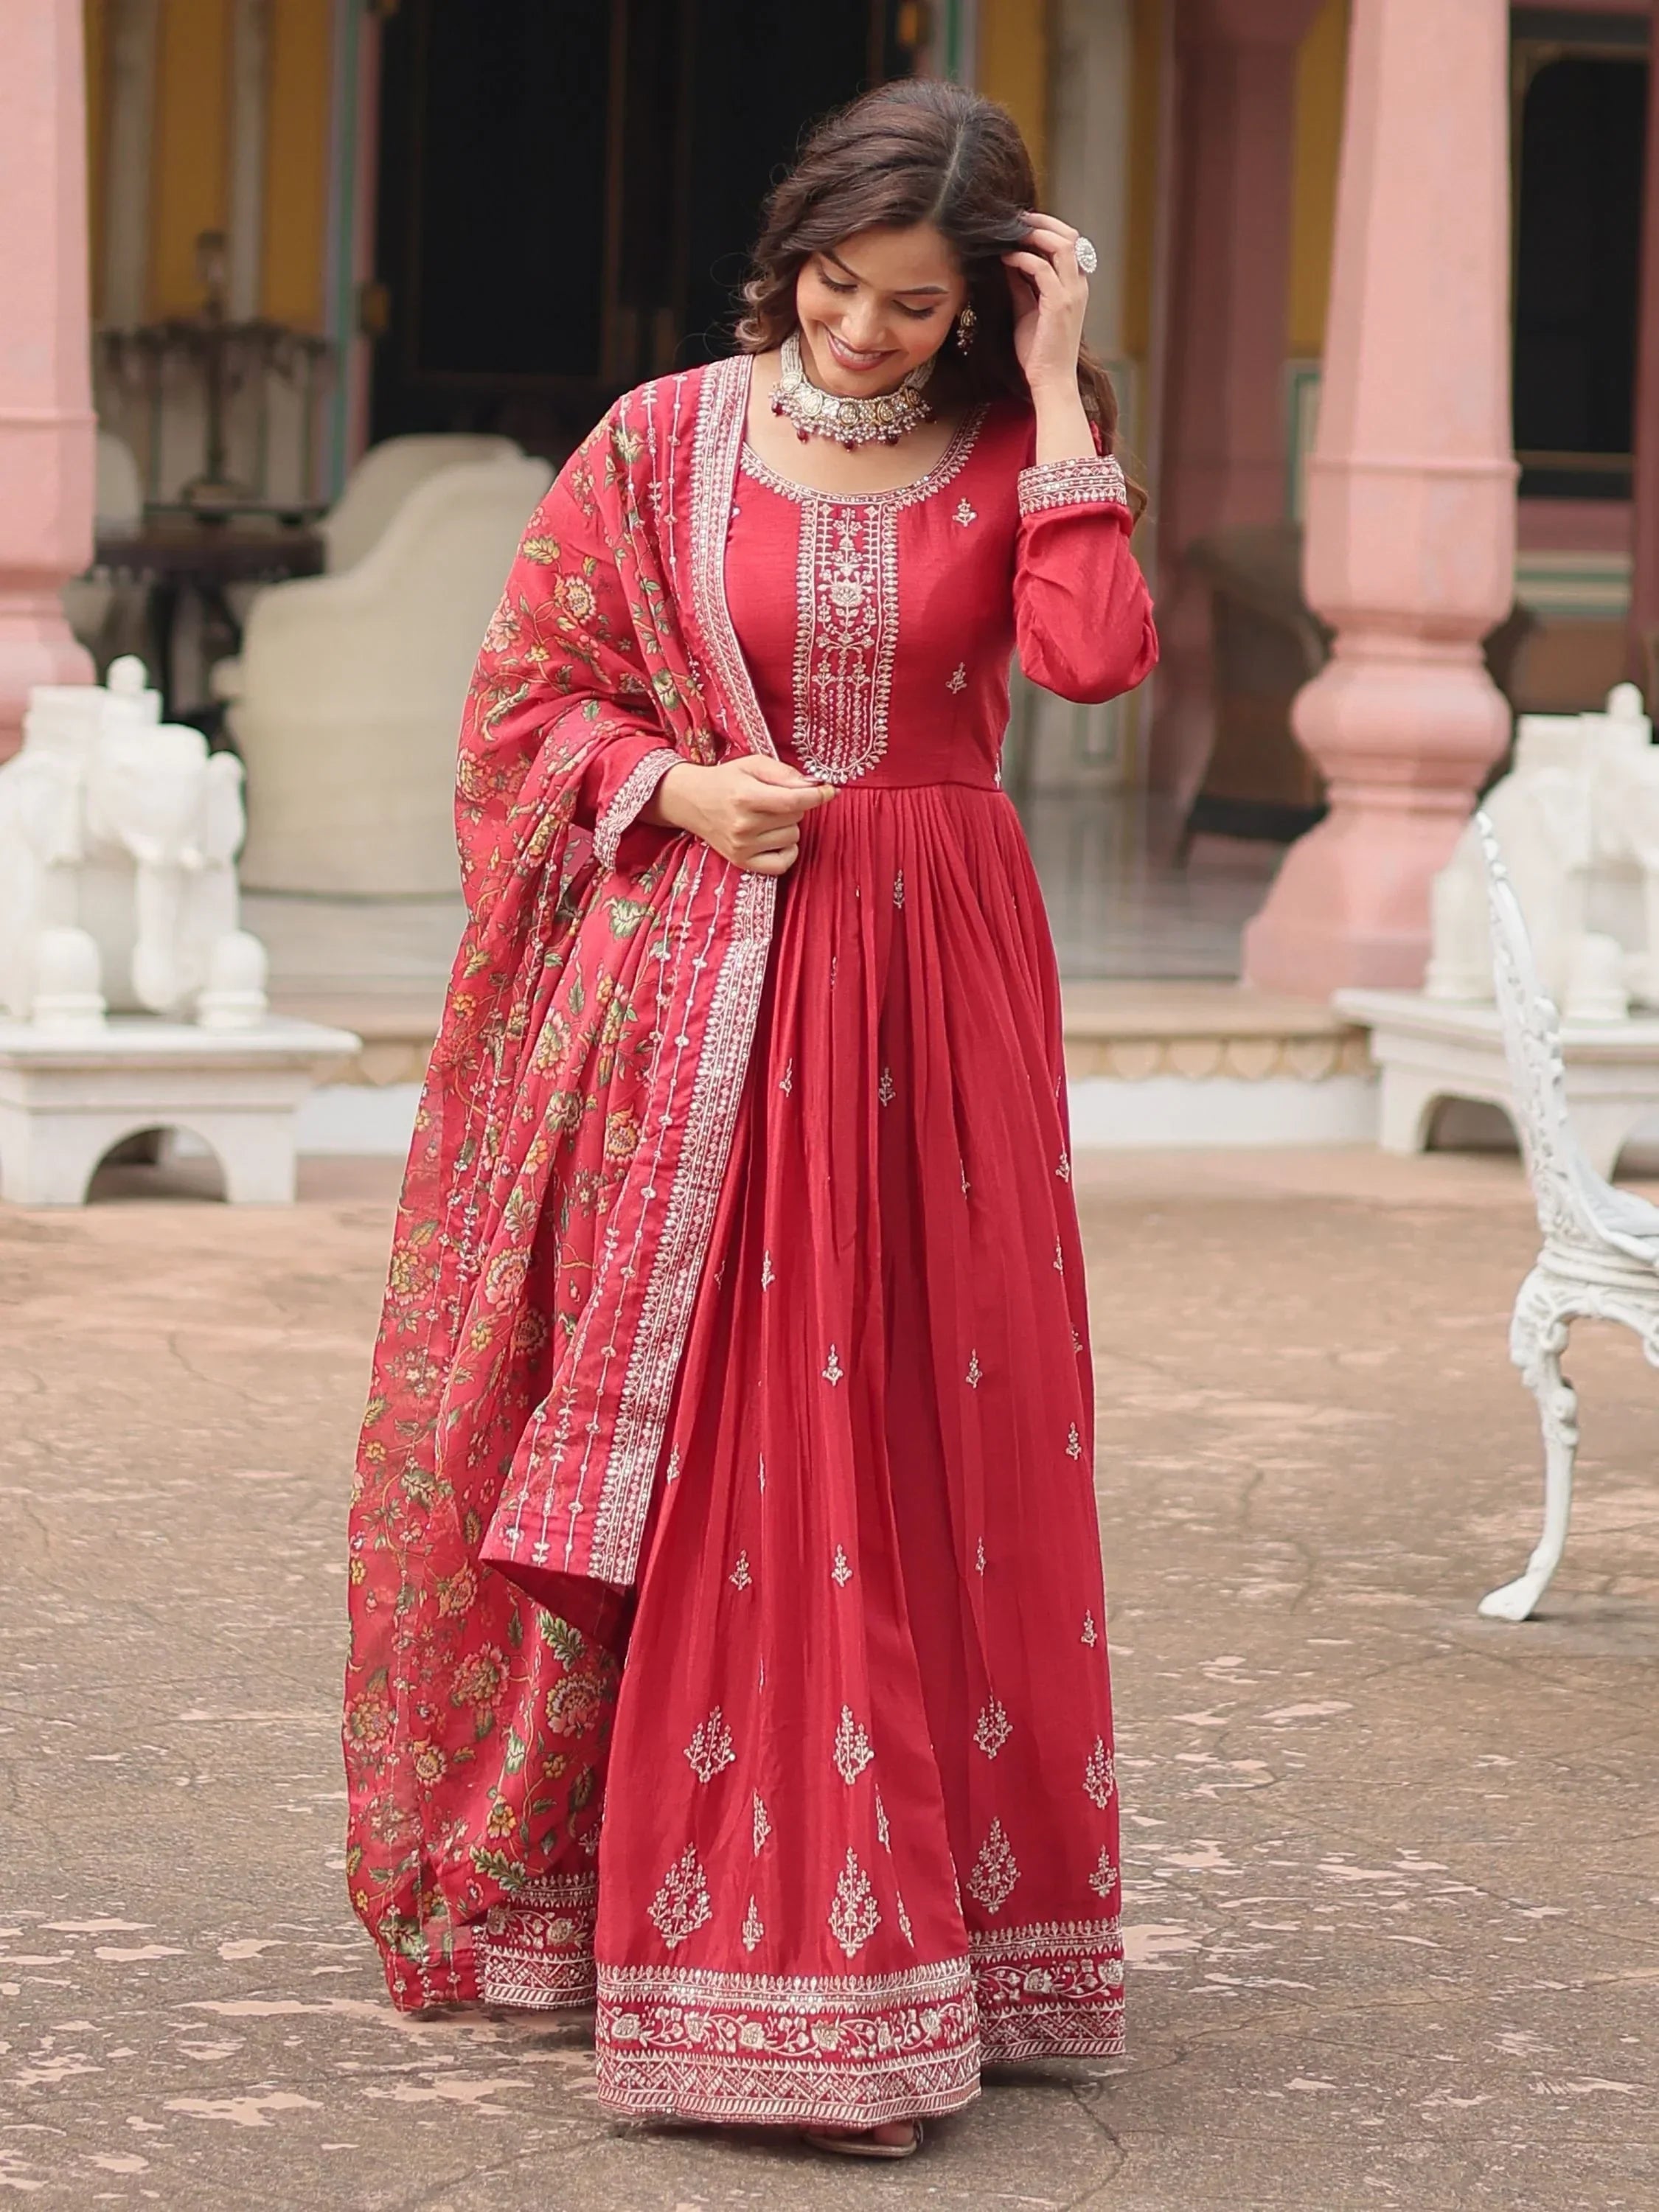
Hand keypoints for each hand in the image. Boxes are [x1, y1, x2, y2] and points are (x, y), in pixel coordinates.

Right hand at [650, 755, 834, 875]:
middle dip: (794, 805)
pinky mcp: (742, 862)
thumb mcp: (753, 764)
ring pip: (793, 837)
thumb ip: (784, 773)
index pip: (794, 800)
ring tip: (768, 816)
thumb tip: (814, 786)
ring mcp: (742, 847)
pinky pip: (783, 863)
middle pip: (796, 817)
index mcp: (746, 796)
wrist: (692, 801)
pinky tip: (776, 838)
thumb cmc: (726, 780)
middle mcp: (743, 825)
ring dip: (788, 825)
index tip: (830, 790)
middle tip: (774, 799)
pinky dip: (787, 850)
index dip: (818, 795)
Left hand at [1002, 211, 1089, 400]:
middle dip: (1042, 222)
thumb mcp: (1027, 309)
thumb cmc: (1038, 351)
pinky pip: (1042, 269)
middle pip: (1070, 236)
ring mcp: (1071, 294)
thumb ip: (1021, 284)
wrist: (1049, 381)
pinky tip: (1006, 259)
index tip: (1021, 224)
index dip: (1046, 228)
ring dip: (1034, 234)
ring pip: (1061, 245)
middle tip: (1016, 219)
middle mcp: (1078, 285)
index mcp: (1074, 285)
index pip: (1068, 243)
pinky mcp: (1059, 304)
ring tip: (1011, 233)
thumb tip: (1008, 260)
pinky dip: (1023, 258)